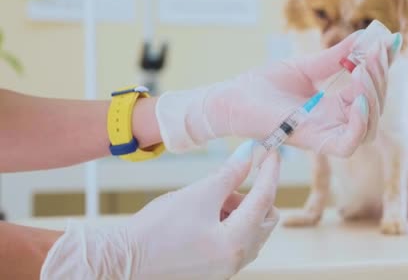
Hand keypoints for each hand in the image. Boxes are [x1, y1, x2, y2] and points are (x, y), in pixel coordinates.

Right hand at [41, 141, 280, 279]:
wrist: (124, 258)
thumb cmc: (158, 227)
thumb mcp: (199, 193)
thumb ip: (230, 173)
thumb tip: (249, 154)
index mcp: (237, 242)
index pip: (265, 198)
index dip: (269, 171)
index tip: (272, 152)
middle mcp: (238, 259)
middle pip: (266, 218)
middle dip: (254, 195)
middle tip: (229, 183)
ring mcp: (227, 266)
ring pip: (252, 229)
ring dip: (240, 209)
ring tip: (210, 200)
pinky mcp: (216, 267)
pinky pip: (237, 240)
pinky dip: (230, 222)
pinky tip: (206, 214)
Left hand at [157, 24, 401, 155]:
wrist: (233, 96)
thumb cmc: (264, 85)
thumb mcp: (308, 66)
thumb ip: (337, 56)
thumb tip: (366, 36)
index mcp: (334, 107)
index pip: (370, 93)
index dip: (382, 69)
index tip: (386, 42)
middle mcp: (334, 123)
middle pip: (374, 110)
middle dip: (379, 80)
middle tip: (373, 54)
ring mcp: (324, 134)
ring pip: (368, 130)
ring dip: (373, 99)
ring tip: (365, 71)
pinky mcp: (311, 141)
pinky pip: (347, 144)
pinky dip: (359, 124)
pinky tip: (357, 98)